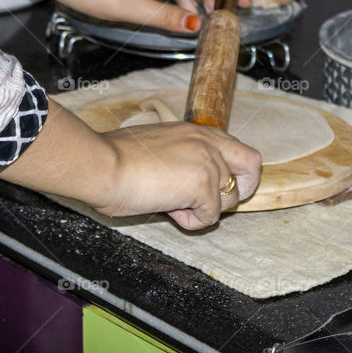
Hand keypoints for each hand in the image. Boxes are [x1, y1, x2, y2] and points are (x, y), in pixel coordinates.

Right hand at [0, 101, 261, 230]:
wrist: (101, 163)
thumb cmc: (114, 158)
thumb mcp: (157, 148)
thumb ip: (180, 158)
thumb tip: (184, 183)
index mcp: (197, 131)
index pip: (238, 148)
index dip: (233, 171)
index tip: (215, 187)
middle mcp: (208, 142)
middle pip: (251, 167)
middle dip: (239, 190)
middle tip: (213, 204)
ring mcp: (209, 163)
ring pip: (228, 199)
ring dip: (204, 210)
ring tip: (173, 205)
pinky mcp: (203, 185)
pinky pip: (209, 216)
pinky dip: (190, 221)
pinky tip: (168, 210)